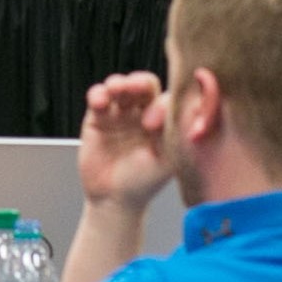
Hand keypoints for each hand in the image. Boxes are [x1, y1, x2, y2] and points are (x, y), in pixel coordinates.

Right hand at [76, 72, 174, 211]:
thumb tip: (184, 106)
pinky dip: (98, 94)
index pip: (167, 98)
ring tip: (116, 90)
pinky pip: (98, 97)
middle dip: (139, 82)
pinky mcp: (97, 117)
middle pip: (144, 85)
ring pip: (120, 86)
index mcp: (165, 121)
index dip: (160, 104)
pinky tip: (100, 102)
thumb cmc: (145, 182)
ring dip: (119, 83)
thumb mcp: (166, 159)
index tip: (152, 124)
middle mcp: (143, 112)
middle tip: (135, 88)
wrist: (114, 198)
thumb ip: (174, 133)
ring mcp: (120, 113)